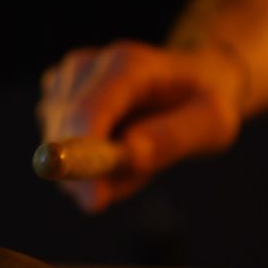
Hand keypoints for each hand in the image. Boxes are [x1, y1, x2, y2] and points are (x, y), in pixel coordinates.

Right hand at [37, 40, 246, 212]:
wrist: (189, 84)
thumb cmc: (203, 103)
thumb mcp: (212, 122)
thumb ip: (175, 137)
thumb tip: (131, 155)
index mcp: (127, 65)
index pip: (88, 113)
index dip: (83, 158)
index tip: (95, 202)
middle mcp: (84, 68)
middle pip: (66, 138)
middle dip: (101, 174)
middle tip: (145, 173)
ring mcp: (63, 85)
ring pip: (66, 156)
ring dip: (104, 173)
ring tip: (143, 151)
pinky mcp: (54, 104)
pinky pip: (66, 159)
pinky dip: (95, 169)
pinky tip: (121, 150)